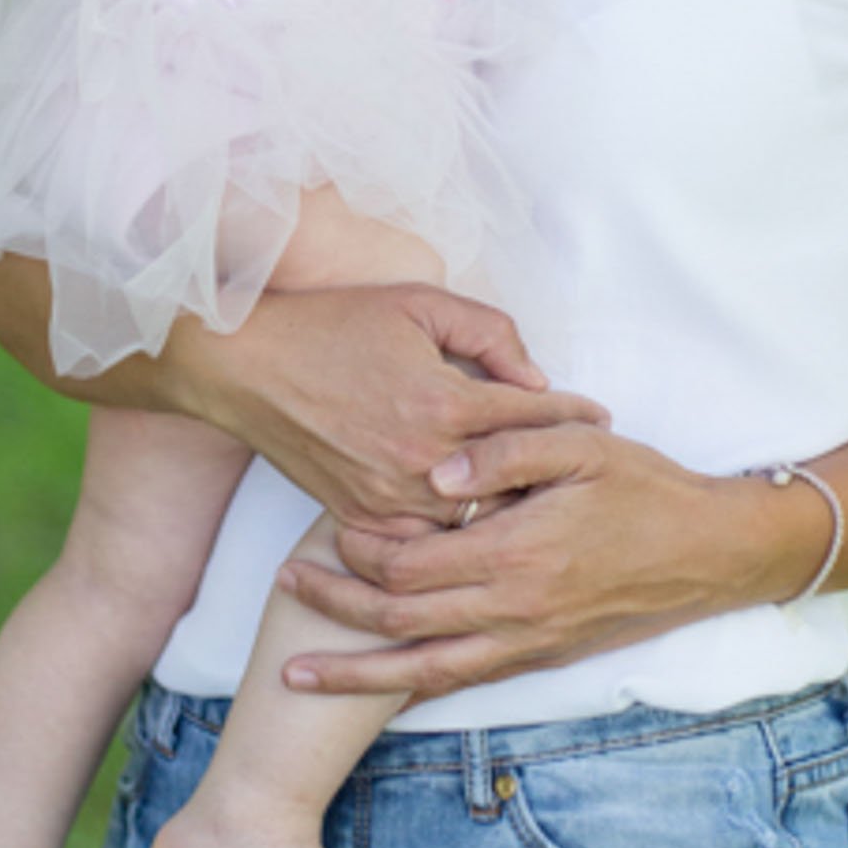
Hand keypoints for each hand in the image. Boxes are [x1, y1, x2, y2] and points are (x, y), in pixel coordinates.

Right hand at [168, 281, 611, 525]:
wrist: (245, 367)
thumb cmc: (333, 324)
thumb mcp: (418, 302)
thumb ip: (488, 332)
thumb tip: (535, 378)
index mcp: (443, 401)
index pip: (533, 417)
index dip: (576, 416)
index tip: (603, 419)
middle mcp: (422, 459)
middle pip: (515, 486)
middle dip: (555, 478)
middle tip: (589, 478)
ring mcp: (389, 497)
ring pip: (473, 527)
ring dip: (508, 515)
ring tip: (546, 508)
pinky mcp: (359, 518)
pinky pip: (422, 545)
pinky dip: (452, 537)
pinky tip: (477, 526)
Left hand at [274, 422, 802, 701]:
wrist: (710, 553)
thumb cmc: (645, 487)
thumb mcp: (581, 443)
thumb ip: (506, 447)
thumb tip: (434, 471)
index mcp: (517, 550)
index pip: (412, 560)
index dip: (361, 546)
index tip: (327, 527)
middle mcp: (515, 609)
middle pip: (400, 619)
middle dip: (334, 609)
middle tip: (282, 587)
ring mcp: (527, 643)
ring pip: (422, 670)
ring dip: (353, 673)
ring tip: (294, 673)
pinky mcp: (540, 658)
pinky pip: (462, 682)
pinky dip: (410, 689)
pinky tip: (376, 688)